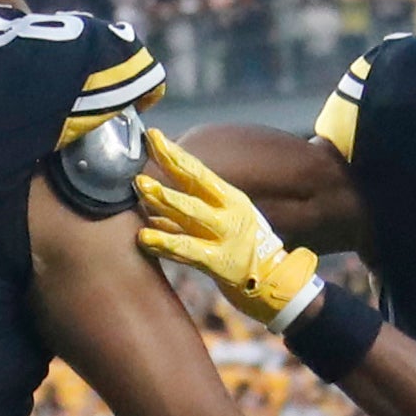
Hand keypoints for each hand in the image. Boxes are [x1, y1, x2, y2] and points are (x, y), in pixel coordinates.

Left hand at [132, 130, 323, 330]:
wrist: (273, 280)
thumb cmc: (240, 247)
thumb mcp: (223, 218)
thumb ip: (189, 208)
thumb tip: (152, 196)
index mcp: (228, 197)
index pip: (197, 170)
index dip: (174, 153)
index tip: (153, 136)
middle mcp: (227, 212)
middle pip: (194, 185)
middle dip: (169, 167)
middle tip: (143, 155)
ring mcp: (224, 236)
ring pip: (190, 214)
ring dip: (164, 200)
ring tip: (142, 189)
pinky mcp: (219, 262)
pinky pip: (188, 250)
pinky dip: (165, 243)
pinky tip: (145, 236)